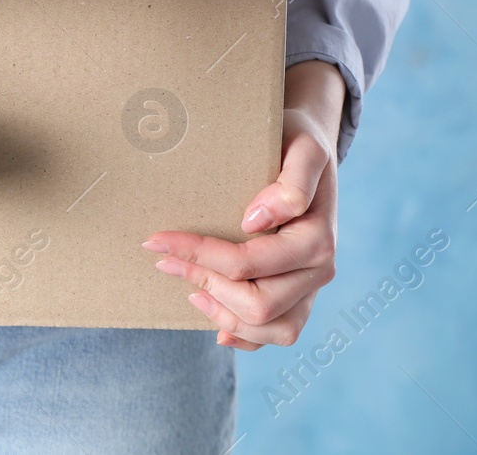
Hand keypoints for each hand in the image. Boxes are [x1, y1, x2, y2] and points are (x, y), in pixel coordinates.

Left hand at [143, 59, 343, 348]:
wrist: (304, 147)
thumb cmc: (294, 142)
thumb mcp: (303, 147)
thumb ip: (293, 180)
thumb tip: (258, 220)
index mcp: (318, 238)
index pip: (249, 262)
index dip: (199, 255)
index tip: (156, 238)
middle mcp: (319, 270)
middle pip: (259, 305)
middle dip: (204, 282)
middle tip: (165, 259)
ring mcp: (310, 287)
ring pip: (270, 329)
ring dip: (222, 314)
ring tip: (187, 286)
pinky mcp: (300, 297)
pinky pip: (278, 334)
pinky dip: (245, 335)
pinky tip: (215, 323)